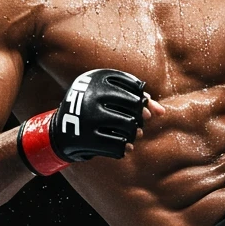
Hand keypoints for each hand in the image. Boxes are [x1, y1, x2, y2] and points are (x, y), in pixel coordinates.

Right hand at [17, 68, 162, 175]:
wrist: (61, 131)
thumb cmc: (94, 110)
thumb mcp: (110, 97)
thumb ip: (138, 99)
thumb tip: (162, 112)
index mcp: (95, 77)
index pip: (134, 86)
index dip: (142, 99)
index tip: (140, 107)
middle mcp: (90, 95)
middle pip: (135, 107)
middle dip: (139, 117)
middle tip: (136, 124)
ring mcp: (87, 117)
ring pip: (130, 127)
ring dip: (134, 133)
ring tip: (132, 134)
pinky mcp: (85, 138)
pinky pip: (119, 145)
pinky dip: (125, 147)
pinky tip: (123, 146)